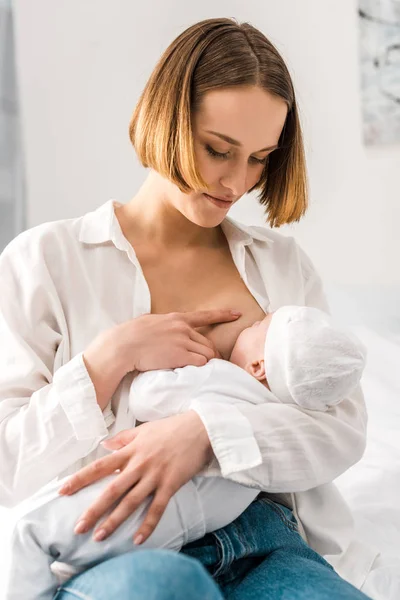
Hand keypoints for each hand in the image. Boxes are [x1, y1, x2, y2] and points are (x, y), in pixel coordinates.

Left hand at [58, 411, 212, 544]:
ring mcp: (155, 475)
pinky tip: (137, 539)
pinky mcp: (171, 484)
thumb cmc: (171, 429)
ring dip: (114, 521)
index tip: (63, 490)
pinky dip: (148, 524)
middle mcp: (139, 464)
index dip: (80, 479)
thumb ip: (123, 438)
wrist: (199, 429)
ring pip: (131, 502)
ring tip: (99, 537)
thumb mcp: (143, 430)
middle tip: (78, 528)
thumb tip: (105, 445)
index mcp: (130, 450)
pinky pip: (157, 508)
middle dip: (94, 509)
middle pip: (112, 489)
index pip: (100, 466)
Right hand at [83, 309, 239, 409]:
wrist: (123, 345)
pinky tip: (196, 373)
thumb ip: (163, 325)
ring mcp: (182, 341)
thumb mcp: (150, 322)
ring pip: (207, 353)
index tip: (237, 313)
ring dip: (208, 363)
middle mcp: (182, 328)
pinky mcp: (181, 355)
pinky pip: (201, 362)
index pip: (205, 315)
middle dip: (212, 354)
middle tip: (212, 365)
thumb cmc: (131, 336)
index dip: (223, 315)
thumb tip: (164, 327)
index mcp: (176, 318)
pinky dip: (201, 368)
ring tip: (203, 371)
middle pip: (208, 342)